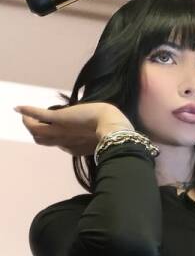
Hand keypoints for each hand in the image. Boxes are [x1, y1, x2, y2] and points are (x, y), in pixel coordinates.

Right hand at [15, 102, 131, 156]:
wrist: (114, 128)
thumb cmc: (114, 131)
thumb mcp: (103, 135)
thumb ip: (99, 134)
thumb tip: (103, 126)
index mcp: (75, 147)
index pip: (56, 144)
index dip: (51, 137)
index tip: (51, 127)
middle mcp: (64, 141)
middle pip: (41, 140)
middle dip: (36, 131)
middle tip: (31, 120)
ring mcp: (60, 131)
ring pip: (36, 130)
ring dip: (29, 121)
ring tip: (24, 113)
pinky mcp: (58, 119)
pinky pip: (39, 116)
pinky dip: (28, 111)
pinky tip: (18, 107)